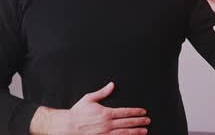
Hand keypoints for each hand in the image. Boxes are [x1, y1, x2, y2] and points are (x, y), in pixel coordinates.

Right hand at [30, 82, 149, 134]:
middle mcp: (107, 124)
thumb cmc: (77, 113)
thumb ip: (102, 92)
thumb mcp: (89, 99)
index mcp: (106, 113)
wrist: (67, 126)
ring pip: (124, 133)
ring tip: (144, 131)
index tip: (143, 112)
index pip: (125, 112)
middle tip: (147, 121)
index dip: (136, 112)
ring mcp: (105, 133)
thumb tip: (111, 85)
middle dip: (139, 122)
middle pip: (127, 123)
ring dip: (135, 132)